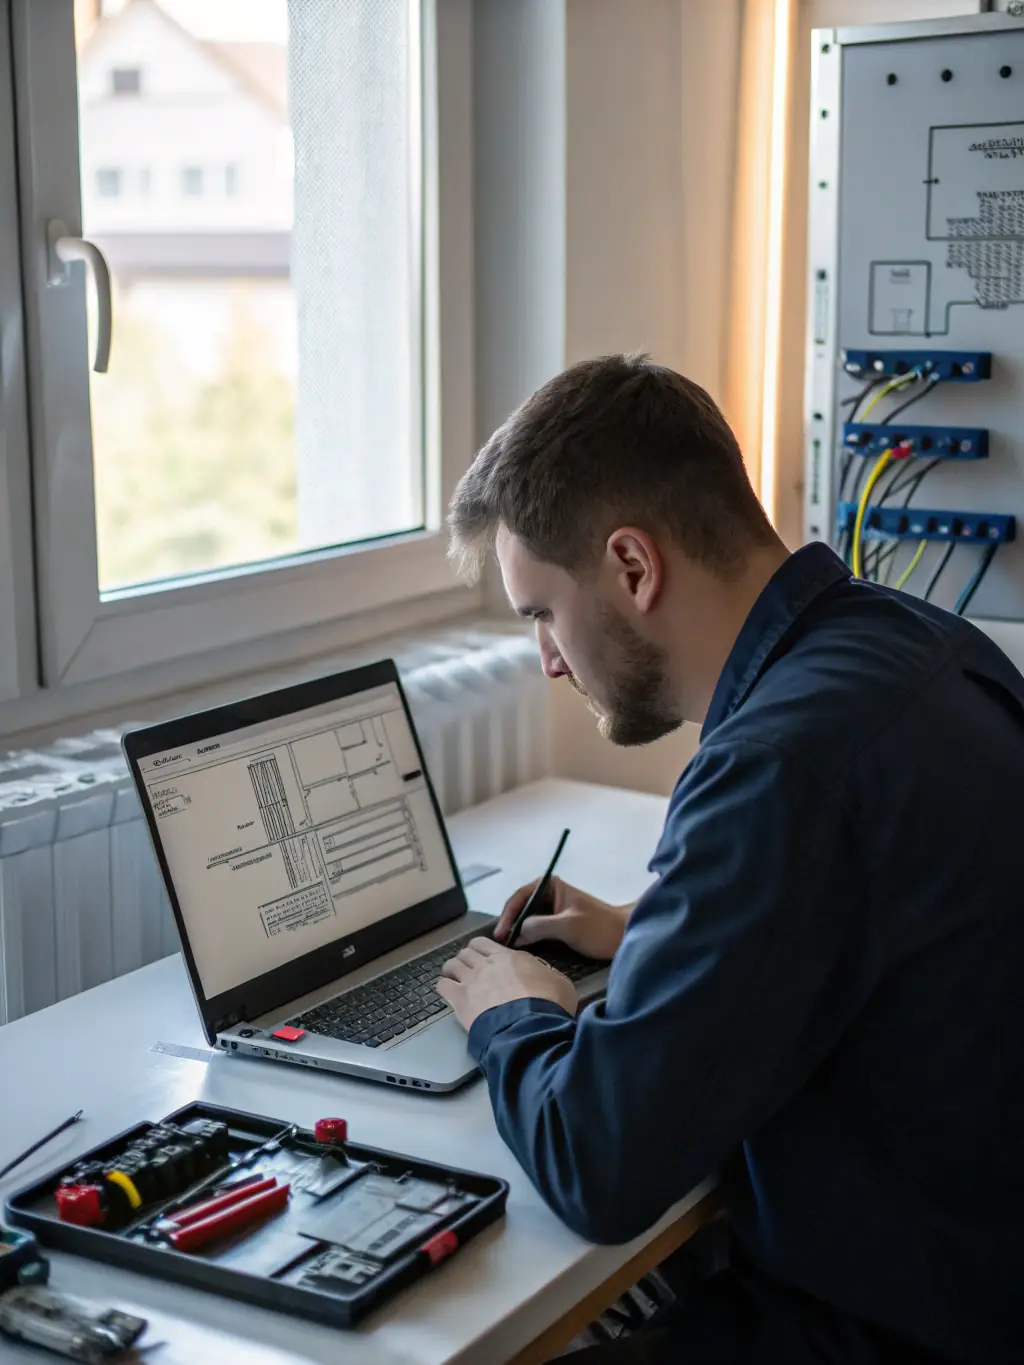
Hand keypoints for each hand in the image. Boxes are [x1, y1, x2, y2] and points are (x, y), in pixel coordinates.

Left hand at [436, 937, 577, 1031]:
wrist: (531, 1027)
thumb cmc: (549, 1004)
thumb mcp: (559, 982)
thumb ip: (544, 973)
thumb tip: (542, 975)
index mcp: (509, 957)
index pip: (485, 943)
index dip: (482, 949)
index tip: (484, 958)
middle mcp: (487, 964)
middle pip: (467, 952)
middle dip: (467, 958)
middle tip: (470, 969)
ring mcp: (471, 980)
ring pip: (452, 964)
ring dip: (453, 970)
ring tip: (455, 979)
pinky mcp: (460, 1000)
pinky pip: (442, 985)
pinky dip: (443, 986)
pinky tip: (448, 992)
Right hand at [493, 877, 630, 959]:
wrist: (624, 937)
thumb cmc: (599, 927)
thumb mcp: (568, 925)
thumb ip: (540, 926)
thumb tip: (516, 933)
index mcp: (551, 886)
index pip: (520, 896)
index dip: (508, 914)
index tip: (500, 933)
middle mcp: (549, 895)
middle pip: (521, 907)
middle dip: (510, 923)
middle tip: (500, 944)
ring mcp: (553, 910)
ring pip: (528, 919)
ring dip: (517, 932)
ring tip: (506, 948)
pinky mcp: (558, 925)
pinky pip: (536, 929)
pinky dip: (527, 937)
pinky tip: (520, 949)